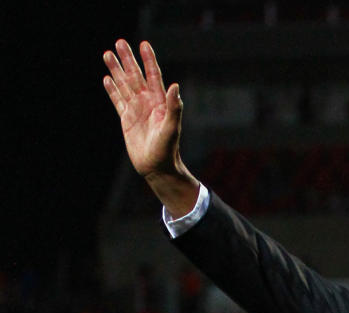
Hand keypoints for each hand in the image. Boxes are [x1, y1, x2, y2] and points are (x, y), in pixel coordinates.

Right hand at [103, 39, 198, 214]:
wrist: (157, 168)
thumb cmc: (168, 150)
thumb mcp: (171, 128)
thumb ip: (174, 107)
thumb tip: (175, 86)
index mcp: (159, 102)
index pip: (153, 76)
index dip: (149, 60)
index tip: (143, 44)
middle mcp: (147, 102)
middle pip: (135, 76)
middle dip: (128, 59)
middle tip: (119, 42)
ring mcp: (136, 110)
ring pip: (124, 85)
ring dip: (116, 70)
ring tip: (107, 54)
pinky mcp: (126, 119)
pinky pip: (117, 101)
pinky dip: (112, 90)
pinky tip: (106, 78)